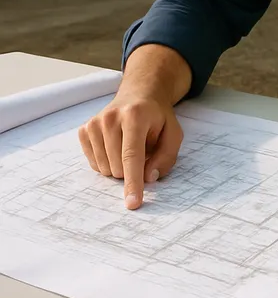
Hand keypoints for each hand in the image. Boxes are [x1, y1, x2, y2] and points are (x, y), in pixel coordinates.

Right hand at [78, 93, 183, 209]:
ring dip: (119, 167)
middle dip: (132, 170)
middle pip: (118, 167)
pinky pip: (94, 164)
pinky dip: (107, 163)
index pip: (132, 156)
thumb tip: (148, 178)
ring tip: (129, 145)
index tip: (132, 204)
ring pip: (104, 169)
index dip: (133, 182)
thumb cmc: (157, 117)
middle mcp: (111, 117)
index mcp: (135, 115)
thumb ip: (166, 157)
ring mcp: (94, 123)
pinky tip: (115, 146)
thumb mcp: (173, 133)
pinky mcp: (84, 130)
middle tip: (142, 150)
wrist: (139, 94)